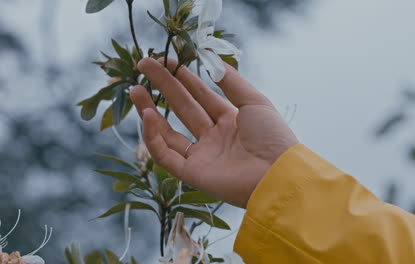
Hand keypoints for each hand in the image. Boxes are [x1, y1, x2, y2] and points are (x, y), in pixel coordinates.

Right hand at [130, 58, 297, 207]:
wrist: (277, 174)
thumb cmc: (272, 136)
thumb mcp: (254, 101)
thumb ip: (231, 81)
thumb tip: (211, 58)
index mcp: (230, 120)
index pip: (200, 95)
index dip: (183, 77)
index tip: (166, 60)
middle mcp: (214, 137)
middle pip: (182, 108)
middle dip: (163, 87)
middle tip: (143, 66)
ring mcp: (202, 156)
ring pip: (168, 132)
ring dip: (150, 111)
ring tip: (135, 89)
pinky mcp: (192, 174)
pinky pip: (166, 156)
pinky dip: (153, 137)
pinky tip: (147, 116)